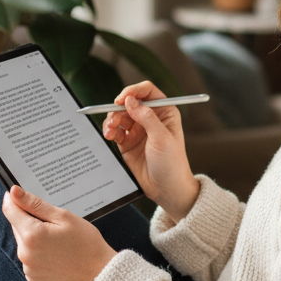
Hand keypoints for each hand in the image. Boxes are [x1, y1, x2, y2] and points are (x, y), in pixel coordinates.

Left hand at [1, 186, 115, 280]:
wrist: (99, 272)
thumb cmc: (86, 243)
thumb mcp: (63, 216)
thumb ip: (34, 204)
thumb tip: (14, 192)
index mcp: (31, 235)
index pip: (10, 210)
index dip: (14, 199)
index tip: (20, 195)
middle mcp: (24, 253)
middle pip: (17, 226)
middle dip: (30, 220)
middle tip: (54, 223)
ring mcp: (28, 267)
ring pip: (23, 241)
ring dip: (33, 236)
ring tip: (57, 239)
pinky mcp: (32, 276)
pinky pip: (29, 257)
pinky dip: (37, 252)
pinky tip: (54, 252)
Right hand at [102, 81, 199, 222]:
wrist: (167, 189)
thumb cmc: (172, 163)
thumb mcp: (162, 138)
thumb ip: (146, 117)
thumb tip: (130, 100)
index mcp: (165, 112)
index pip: (147, 91)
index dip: (133, 91)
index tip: (122, 99)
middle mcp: (150, 118)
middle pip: (129, 103)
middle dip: (118, 108)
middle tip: (114, 118)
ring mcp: (138, 130)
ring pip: (119, 116)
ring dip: (112, 120)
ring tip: (110, 130)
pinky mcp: (127, 142)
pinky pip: (115, 130)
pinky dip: (109, 130)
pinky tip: (109, 135)